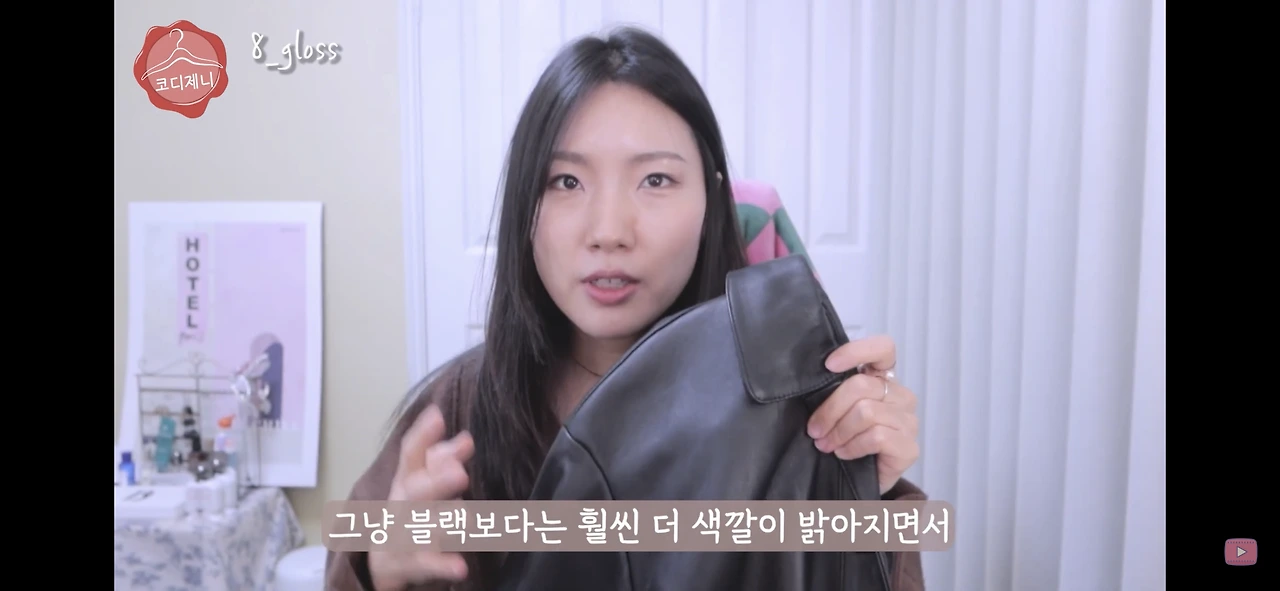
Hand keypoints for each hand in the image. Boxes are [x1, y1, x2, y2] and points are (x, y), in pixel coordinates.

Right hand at [369, 405, 473, 589]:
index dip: (422, 435)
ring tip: (465, 517)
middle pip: (415, 491)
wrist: (384, 559)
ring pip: (420, 528)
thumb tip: (466, 439)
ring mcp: (403, 535)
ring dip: (442, 522)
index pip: (410, 455)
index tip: (437, 417)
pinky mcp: (409, 564)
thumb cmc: (412, 509)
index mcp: (406, 480)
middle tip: (459, 473)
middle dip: (436, 481)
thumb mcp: (422, 481)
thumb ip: (444, 458)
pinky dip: (442, 566)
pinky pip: (425, 565)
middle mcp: (402, 505)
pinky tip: (461, 566)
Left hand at [806, 335, 919, 494]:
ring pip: (866, 412)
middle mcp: (900, 396)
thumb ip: (834, 390)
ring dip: (839, 431)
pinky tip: (844, 453)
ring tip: (826, 444)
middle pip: (861, 386)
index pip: (883, 349)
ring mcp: (908, 422)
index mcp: (883, 379)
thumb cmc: (846, 440)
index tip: (829, 365)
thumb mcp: (837, 410)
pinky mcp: (909, 448)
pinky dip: (853, 446)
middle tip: (815, 430)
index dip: (857, 351)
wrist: (858, 482)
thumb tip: (811, 379)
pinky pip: (876, 436)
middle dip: (830, 409)